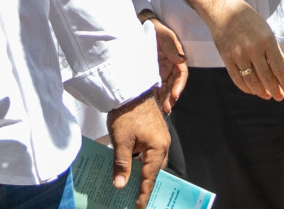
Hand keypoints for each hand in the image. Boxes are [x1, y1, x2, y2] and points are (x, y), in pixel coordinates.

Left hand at [105, 89, 170, 207]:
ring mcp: (159, 136)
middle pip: (155, 169)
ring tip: (132, 185)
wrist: (129, 87)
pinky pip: (150, 151)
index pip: (151, 176)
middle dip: (146, 184)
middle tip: (137, 198)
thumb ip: (122, 165)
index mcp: (158, 147)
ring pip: (152, 160)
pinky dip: (141, 161)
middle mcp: (163, 143)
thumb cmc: (126, 113)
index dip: (144, 193)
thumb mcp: (121, 141)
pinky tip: (130, 165)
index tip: (139, 206)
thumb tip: (120, 186)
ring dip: (143, 172)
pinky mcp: (153, 130)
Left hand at [149, 17, 188, 112]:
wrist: (141, 27)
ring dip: (165, 100)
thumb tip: (181, 59)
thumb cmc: (156, 29)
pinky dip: (156, 96)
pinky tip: (155, 105)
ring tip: (163, 110)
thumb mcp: (164, 35)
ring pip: (166, 88)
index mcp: (176, 57)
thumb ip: (172, 46)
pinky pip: (156, 87)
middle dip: (172, 97)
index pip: (181, 74)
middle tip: (168, 108)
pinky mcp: (152, 74)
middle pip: (174, 84)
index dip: (180, 86)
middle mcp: (170, 66)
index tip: (175, 95)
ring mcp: (161, 71)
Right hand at [203, 0, 283, 100]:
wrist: (224, 10)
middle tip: (280, 97)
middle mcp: (253, 49)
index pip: (279, 67)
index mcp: (267, 40)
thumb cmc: (249, 20)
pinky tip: (252, 91)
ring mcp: (239, 55)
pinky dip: (246, 88)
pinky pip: (237, 79)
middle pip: (267, 77)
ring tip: (267, 96)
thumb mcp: (267, 32)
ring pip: (252, 81)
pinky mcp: (227, 59)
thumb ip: (277, 52)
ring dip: (261, 92)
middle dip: (275, 90)